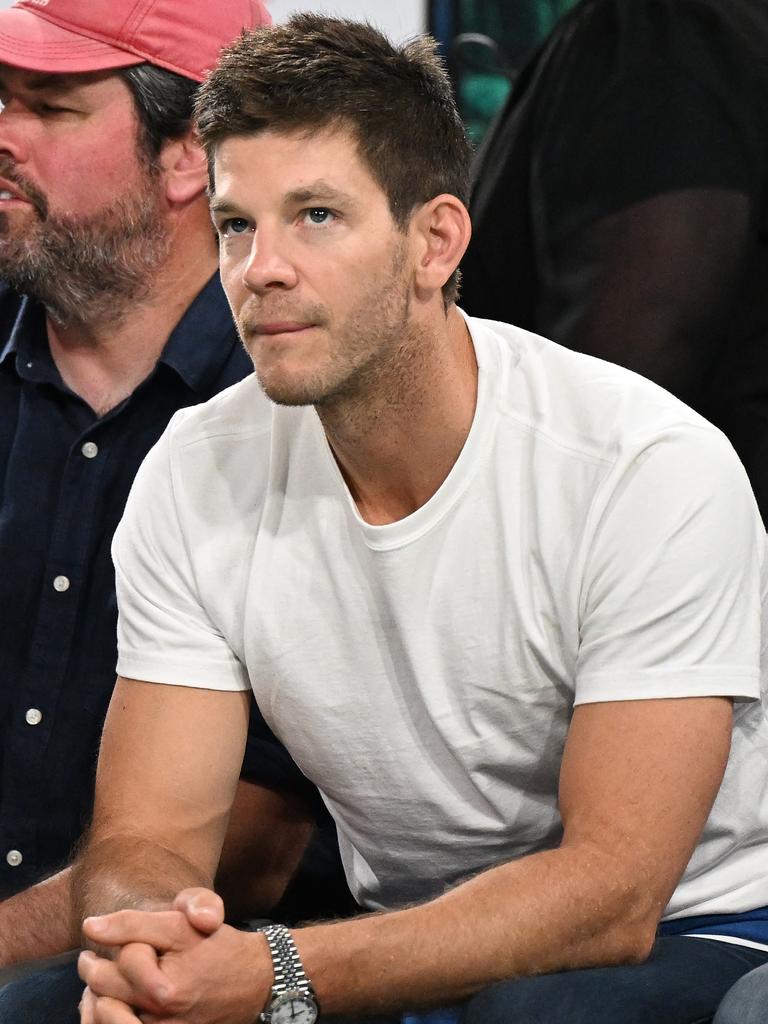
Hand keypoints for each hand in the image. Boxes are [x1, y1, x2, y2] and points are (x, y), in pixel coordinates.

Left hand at [78, 888, 269, 1022]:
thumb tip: (90, 926)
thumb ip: (135, 923)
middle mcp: (161, 1018)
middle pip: (104, 995)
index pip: (113, 967)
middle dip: (92, 973)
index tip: (93, 939)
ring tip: (95, 985)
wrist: (254, 981)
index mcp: (165, 989)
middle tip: (87, 960)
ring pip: (106, 1021)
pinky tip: (109, 1005)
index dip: (103, 947)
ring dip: (94, 1003)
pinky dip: (110, 1020)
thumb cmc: (217, 946)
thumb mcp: (181, 923)